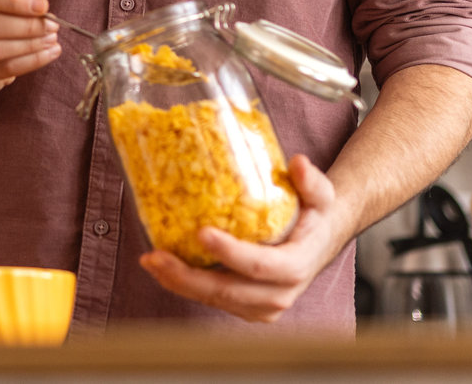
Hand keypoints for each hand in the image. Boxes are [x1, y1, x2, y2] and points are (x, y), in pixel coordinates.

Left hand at [138, 154, 348, 322]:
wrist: (319, 244)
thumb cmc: (315, 216)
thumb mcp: (321, 196)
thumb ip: (312, 181)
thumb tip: (298, 163)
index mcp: (296, 266)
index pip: (260, 266)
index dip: (231, 253)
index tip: (202, 232)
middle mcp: (279, 294)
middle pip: (228, 291)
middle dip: (188, 277)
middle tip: (155, 256)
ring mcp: (261, 307)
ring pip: (215, 300)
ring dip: (179, 283)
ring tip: (150, 261)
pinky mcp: (247, 308)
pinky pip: (213, 301)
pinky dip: (185, 287)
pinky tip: (162, 268)